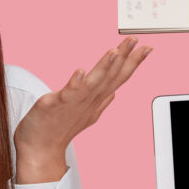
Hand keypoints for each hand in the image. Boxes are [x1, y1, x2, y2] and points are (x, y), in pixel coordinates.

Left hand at [14, 37, 150, 183]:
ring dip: (105, 67)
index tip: (146, 48)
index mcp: (96, 100)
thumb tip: (113, 93)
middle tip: (135, 40)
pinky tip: (80, 71)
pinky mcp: (56, 104)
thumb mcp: (86, 114)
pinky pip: (68, 93)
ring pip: (93, 83)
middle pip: (110, 77)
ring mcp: (74, 103)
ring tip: (115, 51)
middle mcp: (89, 101)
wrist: (41, 148)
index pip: (118, 78)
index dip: (133, 63)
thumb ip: (101, 102)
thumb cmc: (60, 128)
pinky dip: (75, 82)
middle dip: (124, 58)